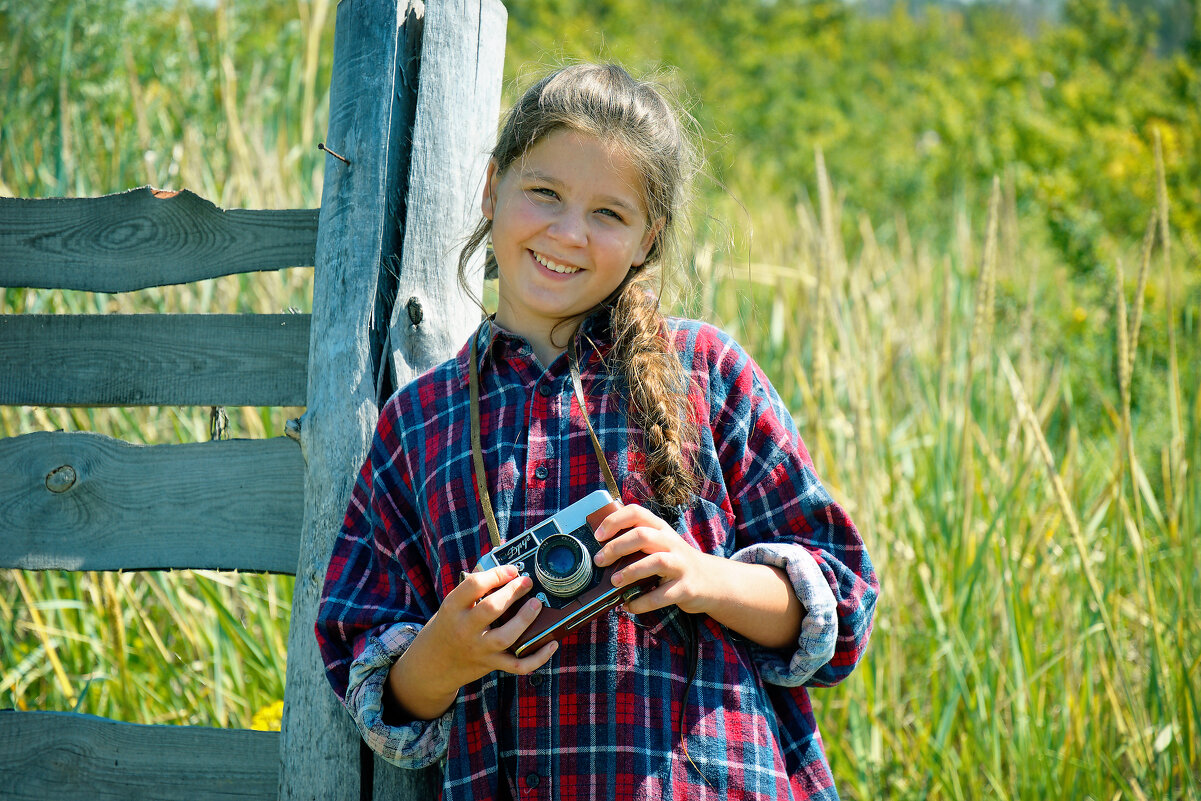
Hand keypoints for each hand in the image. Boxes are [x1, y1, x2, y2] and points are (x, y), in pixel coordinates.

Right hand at [387, 565, 556, 720]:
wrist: (433, 663)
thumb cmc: (449, 625)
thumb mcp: (453, 605)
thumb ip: (474, 589)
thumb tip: (502, 564)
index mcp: (453, 608)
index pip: (473, 586)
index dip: (496, 574)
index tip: (512, 570)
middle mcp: (465, 629)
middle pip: (491, 609)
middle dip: (512, 593)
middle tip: (527, 582)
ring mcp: (479, 649)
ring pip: (505, 638)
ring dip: (524, 621)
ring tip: (537, 605)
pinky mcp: (492, 664)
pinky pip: (518, 665)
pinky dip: (538, 658)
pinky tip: (552, 643)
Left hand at [592, 503, 721, 616]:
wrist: (712, 581)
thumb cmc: (675, 562)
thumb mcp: (660, 545)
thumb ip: (637, 543)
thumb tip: (600, 552)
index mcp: (661, 529)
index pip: (637, 512)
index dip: (614, 520)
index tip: (598, 535)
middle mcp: (672, 543)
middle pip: (643, 536)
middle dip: (617, 547)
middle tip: (599, 560)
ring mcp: (681, 565)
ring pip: (655, 562)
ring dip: (630, 572)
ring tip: (614, 582)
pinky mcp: (686, 588)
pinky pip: (661, 595)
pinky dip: (642, 602)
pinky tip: (629, 605)